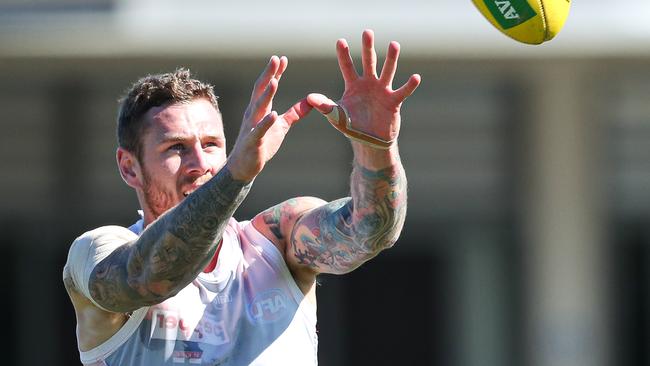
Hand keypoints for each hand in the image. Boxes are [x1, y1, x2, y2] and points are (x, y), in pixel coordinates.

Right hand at [228, 56, 311, 181]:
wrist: (244, 166)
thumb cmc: (261, 144)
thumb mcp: (282, 127)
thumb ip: (294, 113)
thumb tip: (310, 101)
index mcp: (260, 109)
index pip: (267, 87)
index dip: (275, 73)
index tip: (282, 59)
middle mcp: (253, 114)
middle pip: (260, 91)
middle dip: (268, 75)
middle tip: (275, 60)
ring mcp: (251, 127)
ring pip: (258, 108)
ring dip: (266, 95)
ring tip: (274, 82)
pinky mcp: (253, 141)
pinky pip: (259, 130)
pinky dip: (265, 122)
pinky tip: (273, 114)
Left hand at [307, 29, 420, 147]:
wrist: (369, 141)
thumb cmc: (352, 126)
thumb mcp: (336, 116)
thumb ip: (324, 106)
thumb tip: (309, 98)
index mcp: (353, 85)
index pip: (347, 67)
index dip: (344, 55)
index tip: (340, 41)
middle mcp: (369, 84)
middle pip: (369, 62)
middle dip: (368, 47)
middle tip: (367, 32)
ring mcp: (382, 91)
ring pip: (387, 71)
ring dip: (391, 59)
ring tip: (394, 44)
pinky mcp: (394, 101)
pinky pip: (402, 91)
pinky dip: (410, 85)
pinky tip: (415, 77)